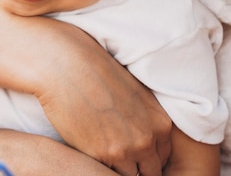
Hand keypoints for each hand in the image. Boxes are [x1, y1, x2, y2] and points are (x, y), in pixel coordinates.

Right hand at [37, 48, 171, 175]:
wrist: (67, 66)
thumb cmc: (97, 72)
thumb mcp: (135, 92)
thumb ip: (146, 119)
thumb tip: (143, 136)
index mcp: (160, 123)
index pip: (163, 156)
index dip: (147, 157)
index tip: (135, 155)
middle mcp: (147, 139)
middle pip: (150, 171)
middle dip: (137, 167)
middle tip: (119, 157)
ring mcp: (125, 150)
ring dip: (118, 168)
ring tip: (105, 155)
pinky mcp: (100, 155)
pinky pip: (104, 173)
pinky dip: (99, 167)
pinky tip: (91, 152)